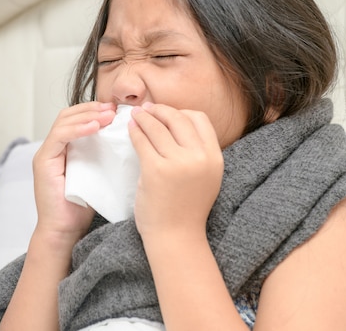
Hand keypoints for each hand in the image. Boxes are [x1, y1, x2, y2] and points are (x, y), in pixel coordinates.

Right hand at [32, 101, 115, 243]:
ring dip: (87, 115)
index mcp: (63, 149)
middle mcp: (52, 148)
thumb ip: (102, 156)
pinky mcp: (43, 162)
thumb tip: (126, 139)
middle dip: (92, 108)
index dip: (94, 110)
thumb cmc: (81, 207)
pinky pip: (59, 137)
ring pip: (63, 121)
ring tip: (108, 115)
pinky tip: (95, 127)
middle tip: (114, 109)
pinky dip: (78, 129)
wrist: (64, 231)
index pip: (75, 118)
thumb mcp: (97, 174)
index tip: (116, 110)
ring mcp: (45, 154)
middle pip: (68, 115)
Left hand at [128, 103, 223, 237]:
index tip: (166, 113)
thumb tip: (176, 123)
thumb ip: (198, 152)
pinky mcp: (156, 170)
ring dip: (143, 118)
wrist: (176, 236)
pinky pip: (142, 142)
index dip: (180, 111)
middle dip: (159, 110)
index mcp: (214, 157)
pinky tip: (130, 130)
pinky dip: (134, 132)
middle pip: (177, 118)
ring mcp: (177, 163)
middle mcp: (199, 157)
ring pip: (157, 127)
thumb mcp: (205, 176)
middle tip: (146, 109)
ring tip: (135, 116)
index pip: (199, 118)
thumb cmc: (186, 207)